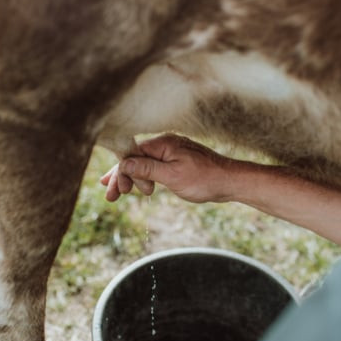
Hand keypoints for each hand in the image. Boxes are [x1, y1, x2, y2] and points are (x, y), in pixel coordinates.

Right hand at [100, 134, 234, 202]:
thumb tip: (123, 163)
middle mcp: (164, 143)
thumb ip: (147, 168)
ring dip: (131, 177)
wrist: (230, 181)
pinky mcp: (176, 159)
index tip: (117, 192)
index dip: (120, 173)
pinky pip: (154, 165)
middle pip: (134, 157)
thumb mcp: (172, 176)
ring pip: (143, 162)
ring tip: (120, 193)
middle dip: (120, 176)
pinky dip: (144, 176)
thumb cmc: (204, 179)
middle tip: (110, 197)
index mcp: (162, 144)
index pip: (130, 154)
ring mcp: (171, 151)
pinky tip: (137, 185)